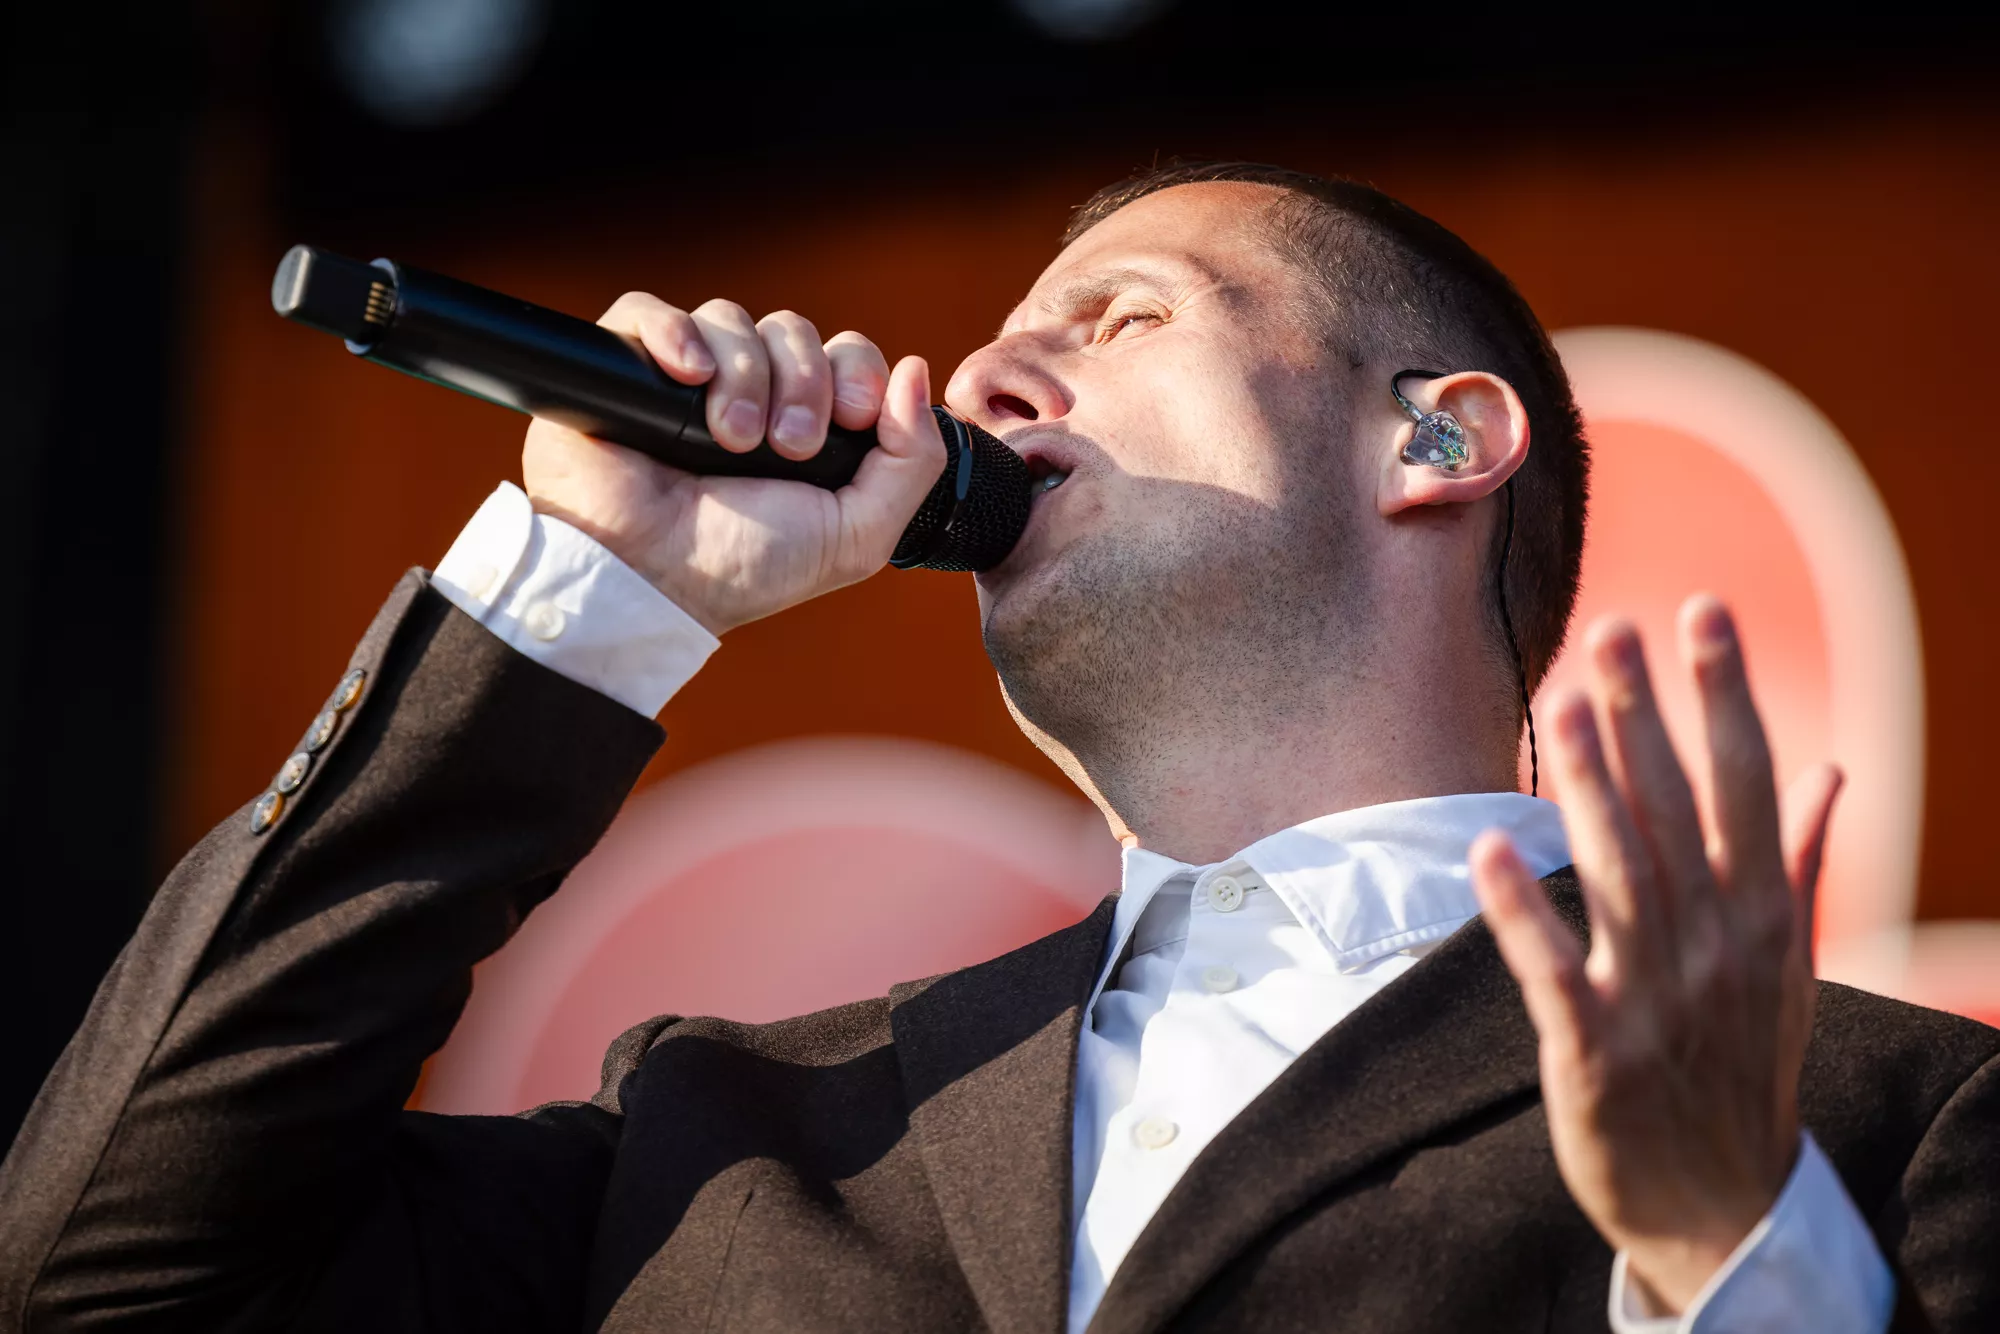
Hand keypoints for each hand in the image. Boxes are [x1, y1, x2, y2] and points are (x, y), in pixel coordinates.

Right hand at [522, 293, 946, 634]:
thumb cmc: (746, 568)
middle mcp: (748, 393)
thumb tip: (916, 370)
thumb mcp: (856, 535)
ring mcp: (684, 377)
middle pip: (794, 330)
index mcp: (804, 424)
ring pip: (731, 319)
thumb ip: (911, 461)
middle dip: (805, 382)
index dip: (856, 374)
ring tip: (732, 440)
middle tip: (791, 445)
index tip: (851, 420)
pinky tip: (688, 375)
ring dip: (746, 377)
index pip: (845, 355)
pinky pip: (649, 310)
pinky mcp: (624, 365)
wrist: (653, 581)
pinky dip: (675, 333)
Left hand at [1470, 595, 1842, 1314]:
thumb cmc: (1742, 1069)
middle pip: (1677, 812)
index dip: (1724, 695)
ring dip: (1589, 787)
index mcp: (1761, 916)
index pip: (1745, 783)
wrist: (1722, 1209)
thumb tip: (1829, 770)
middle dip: (1646, 718)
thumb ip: (1798, 863)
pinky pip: (1553, 972)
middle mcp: (1715, 946)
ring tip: (1560, 702)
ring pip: (1621, 874)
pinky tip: (1486, 850)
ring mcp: (1656, 999)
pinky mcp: (1595, 1052)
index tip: (1702, 610)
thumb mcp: (1786, 966)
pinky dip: (1522, 914)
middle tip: (1613, 629)